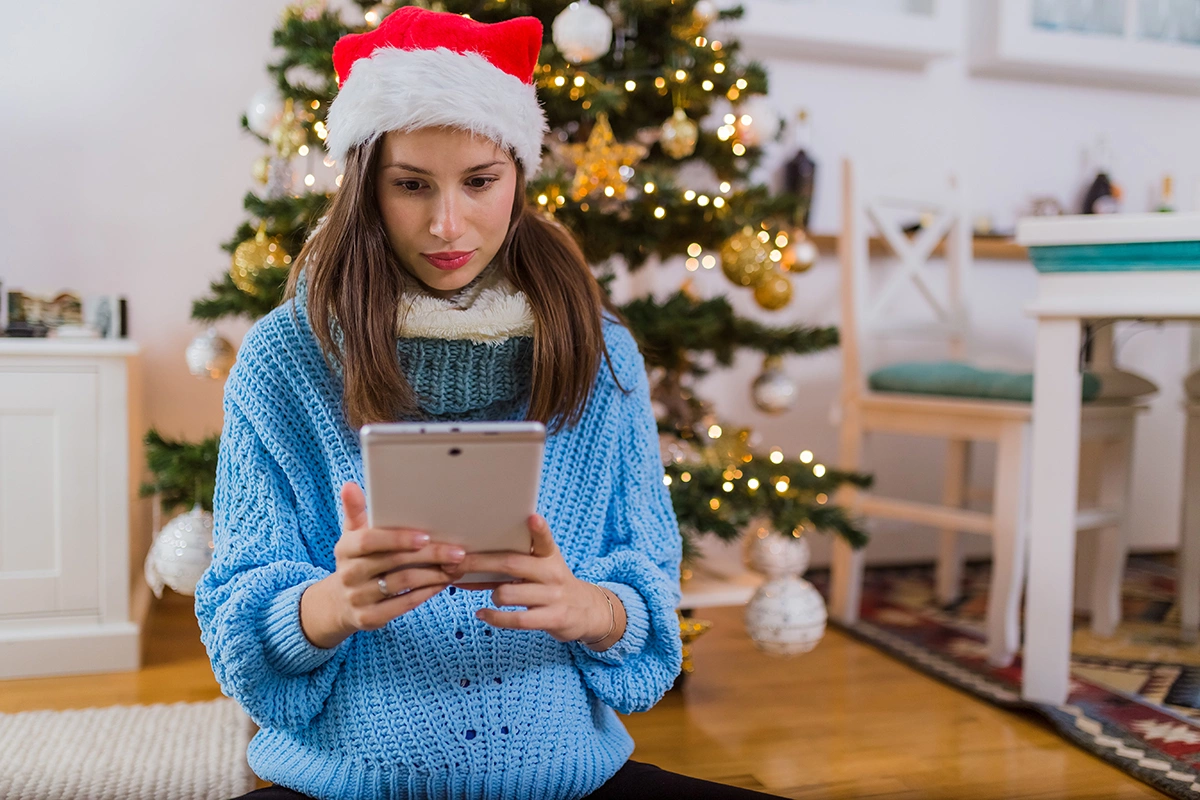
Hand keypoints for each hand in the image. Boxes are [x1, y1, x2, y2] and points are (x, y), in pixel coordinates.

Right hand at [299, 482, 464, 647]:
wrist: (338, 603)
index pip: (369, 541)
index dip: (397, 538)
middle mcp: (349, 574)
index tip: (425, 536)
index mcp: (345, 548)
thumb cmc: (356, 560)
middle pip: (393, 563)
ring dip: (433, 575)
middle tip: (458, 552)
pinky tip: (442, 584)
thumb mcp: (352, 535)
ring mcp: (358, 598)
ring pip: (402, 584)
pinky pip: (402, 605)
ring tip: (456, 567)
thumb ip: (355, 511)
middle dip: (429, 556)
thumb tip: (350, 485)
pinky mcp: (368, 618)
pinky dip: (425, 594)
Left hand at [454, 514, 623, 646]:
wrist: (586, 611)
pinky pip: (517, 619)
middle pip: (512, 564)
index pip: (545, 540)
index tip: (532, 517)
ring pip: (510, 593)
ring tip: (491, 599)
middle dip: (480, 563)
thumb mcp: (542, 568)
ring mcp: (553, 596)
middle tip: (455, 562)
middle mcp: (552, 573)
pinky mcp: (552, 618)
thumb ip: (514, 563)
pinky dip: (494, 618)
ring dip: (492, 595)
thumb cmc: (552, 585)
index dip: (539, 529)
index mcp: (550, 556)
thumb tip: (470, 560)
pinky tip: (482, 614)